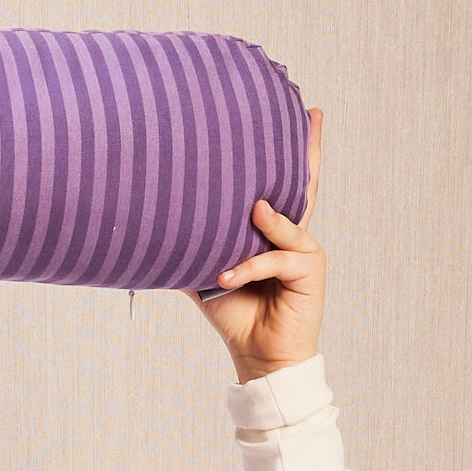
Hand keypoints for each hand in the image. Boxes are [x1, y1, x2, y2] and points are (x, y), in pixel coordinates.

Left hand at [185, 107, 323, 380]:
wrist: (257, 356)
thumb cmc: (236, 314)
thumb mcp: (207, 276)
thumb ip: (196, 248)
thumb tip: (158, 228)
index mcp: (273, 233)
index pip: (282, 187)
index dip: (291, 154)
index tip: (300, 115)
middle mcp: (293, 236)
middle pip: (303, 186)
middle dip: (308, 151)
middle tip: (312, 115)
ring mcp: (304, 252)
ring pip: (287, 221)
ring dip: (266, 218)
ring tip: (250, 209)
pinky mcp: (309, 272)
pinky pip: (277, 259)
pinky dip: (251, 266)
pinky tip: (228, 274)